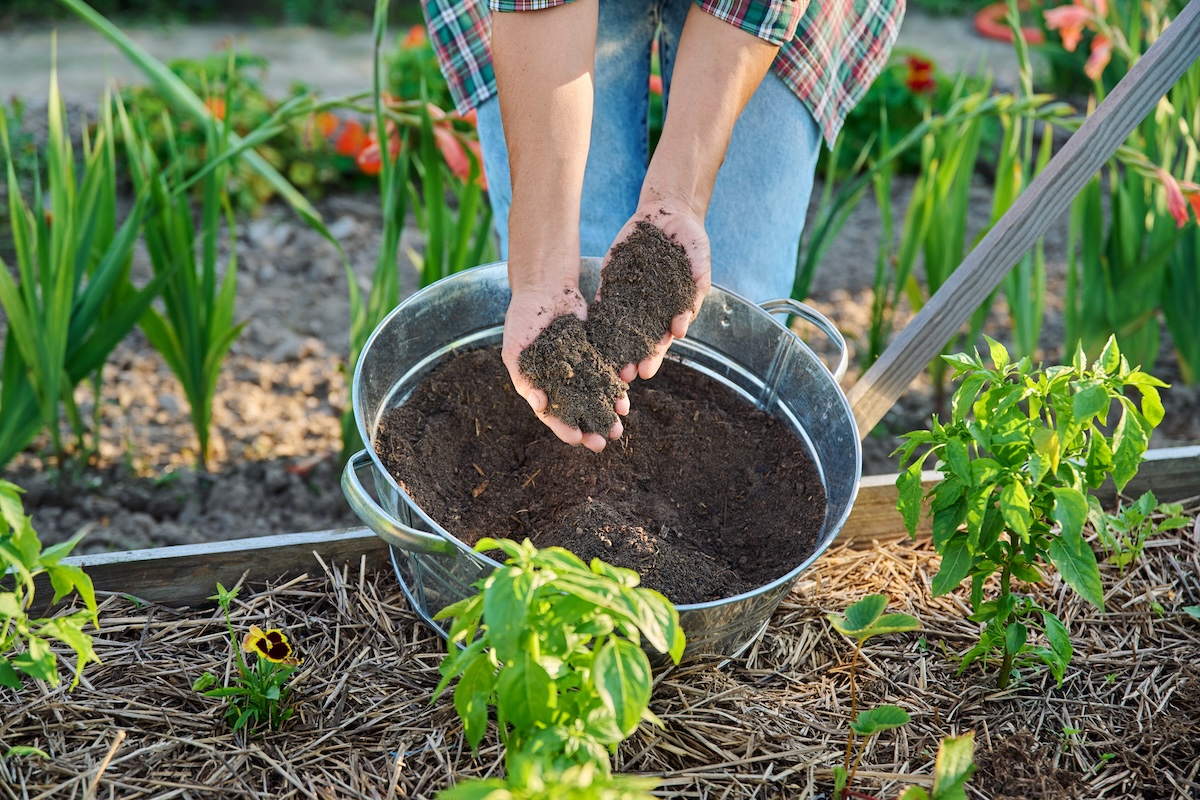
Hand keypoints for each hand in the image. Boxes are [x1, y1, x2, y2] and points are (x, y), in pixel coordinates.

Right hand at [502, 277, 629, 452]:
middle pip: (577, 412)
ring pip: (596, 397)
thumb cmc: (522, 318)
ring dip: (606, 413)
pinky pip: (608, 375)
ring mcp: (580, 369)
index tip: (577, 438)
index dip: (564, 428)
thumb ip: (525, 377)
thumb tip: (539, 405)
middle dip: (590, 428)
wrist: (545, 287)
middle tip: (603, 443)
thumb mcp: (515, 347)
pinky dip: (616, 388)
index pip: (552, 414)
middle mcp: (561, 382)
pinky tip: (625, 399)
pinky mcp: (597, 354)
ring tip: (618, 427)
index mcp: (539, 385)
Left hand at [600, 202, 710, 382]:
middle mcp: (649, 308)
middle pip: (637, 339)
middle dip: (630, 358)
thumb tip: (683, 325)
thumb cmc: (691, 240)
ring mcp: (629, 295)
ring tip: (604, 364)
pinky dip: (597, 317)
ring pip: (618, 326)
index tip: (647, 371)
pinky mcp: (613, 280)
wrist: (668, 213)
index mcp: (672, 309)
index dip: (654, 356)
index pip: (661, 339)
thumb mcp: (699, 261)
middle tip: (623, 376)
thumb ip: (695, 289)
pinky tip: (589, 333)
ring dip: (612, 346)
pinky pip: (604, 301)